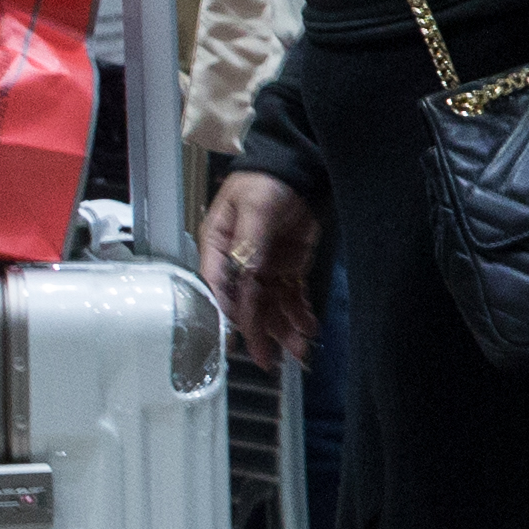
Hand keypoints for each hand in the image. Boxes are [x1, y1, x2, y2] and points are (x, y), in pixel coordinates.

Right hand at [202, 168, 328, 367]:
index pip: (222, 286)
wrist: (295, 168)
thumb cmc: (264, 182)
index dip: (234, 310)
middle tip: (271, 360)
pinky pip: (292, 296)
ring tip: (299, 351)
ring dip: (284, 328)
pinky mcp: (288, 267)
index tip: (245, 331)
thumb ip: (249, 242)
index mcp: (220, 248)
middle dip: (260, 331)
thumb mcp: (253, 207)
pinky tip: (308, 330)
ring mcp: (265, 267)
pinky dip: (300, 314)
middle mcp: (240, 263)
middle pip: (248, 303)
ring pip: (272, 305)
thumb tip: (246, 273)